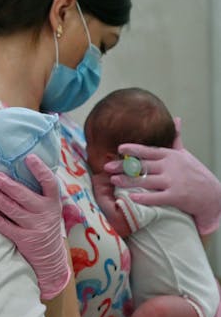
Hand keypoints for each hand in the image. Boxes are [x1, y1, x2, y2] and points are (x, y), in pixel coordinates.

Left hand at [0, 154, 71, 299]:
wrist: (50, 256)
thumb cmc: (45, 223)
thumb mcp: (50, 208)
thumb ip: (42, 192)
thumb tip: (24, 167)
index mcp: (53, 202)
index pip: (50, 182)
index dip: (40, 169)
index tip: (29, 157)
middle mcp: (45, 213)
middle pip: (24, 195)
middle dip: (7, 184)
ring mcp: (35, 227)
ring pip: (12, 210)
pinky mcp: (24, 239)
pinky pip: (5, 227)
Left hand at [104, 117, 220, 234]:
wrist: (212, 196)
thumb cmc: (195, 174)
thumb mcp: (185, 155)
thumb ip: (175, 140)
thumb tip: (176, 119)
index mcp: (171, 156)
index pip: (149, 151)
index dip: (134, 149)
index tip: (119, 148)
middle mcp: (171, 167)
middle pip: (143, 165)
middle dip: (123, 166)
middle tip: (107, 167)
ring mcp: (174, 181)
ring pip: (146, 180)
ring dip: (128, 181)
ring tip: (113, 180)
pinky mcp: (176, 196)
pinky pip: (157, 197)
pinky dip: (144, 197)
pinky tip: (130, 197)